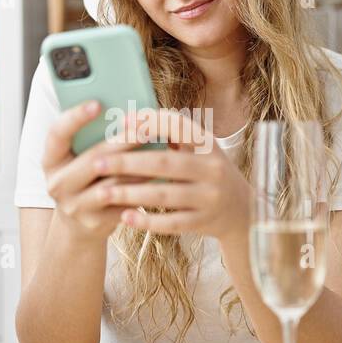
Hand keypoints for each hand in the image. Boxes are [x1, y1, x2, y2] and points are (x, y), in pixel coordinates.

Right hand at [42, 99, 147, 242]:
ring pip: (112, 182)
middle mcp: (57, 184)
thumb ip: (91, 139)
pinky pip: (124, 201)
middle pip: (93, 159)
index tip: (97, 103)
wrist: (78, 227)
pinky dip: (142, 187)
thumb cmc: (84, 180)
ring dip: (139, 166)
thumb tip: (126, 113)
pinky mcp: (95, 222)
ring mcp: (74, 206)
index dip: (75, 118)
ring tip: (160, 149)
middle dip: (123, 141)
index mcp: (51, 161)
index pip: (57, 134)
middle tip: (147, 127)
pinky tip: (159, 176)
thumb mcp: (76, 160)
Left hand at [94, 108, 251, 243]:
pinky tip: (125, 217)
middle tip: (98, 162)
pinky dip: (146, 221)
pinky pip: (171, 223)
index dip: (151, 122)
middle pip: (164, 163)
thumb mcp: (202, 149)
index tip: (122, 123)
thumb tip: (131, 119)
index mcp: (209, 145)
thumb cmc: (209, 173)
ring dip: (131, 193)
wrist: (243, 211)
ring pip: (164, 195)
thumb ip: (173, 134)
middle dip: (128, 162)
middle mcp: (213, 169)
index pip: (179, 126)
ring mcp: (209, 197)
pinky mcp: (203, 222)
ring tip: (104, 192)